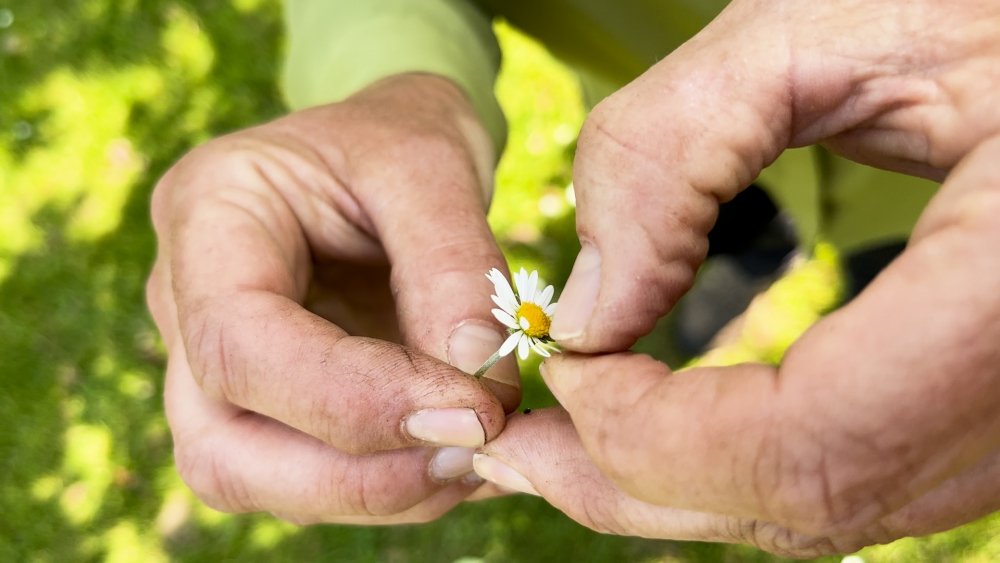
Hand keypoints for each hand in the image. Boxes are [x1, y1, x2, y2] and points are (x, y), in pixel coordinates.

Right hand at [146, 73, 519, 523]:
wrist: (384, 154)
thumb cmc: (397, 139)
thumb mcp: (431, 163)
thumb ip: (452, 265)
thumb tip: (477, 386)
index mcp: (205, 216)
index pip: (238, 344)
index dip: (353, 400)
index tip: (474, 410)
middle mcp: (186, 304)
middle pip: (222, 448)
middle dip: (356, 477)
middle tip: (476, 451)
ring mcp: (218, 366)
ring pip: (260, 481)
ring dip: (382, 491)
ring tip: (486, 453)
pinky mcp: (270, 404)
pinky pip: (314, 477)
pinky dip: (399, 485)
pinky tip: (472, 454)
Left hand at [474, 0, 999, 555]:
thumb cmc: (990, 11)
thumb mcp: (830, 24)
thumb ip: (675, 146)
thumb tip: (591, 308)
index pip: (801, 440)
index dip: (652, 427)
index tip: (566, 358)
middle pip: (802, 502)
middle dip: (629, 480)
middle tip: (513, 448)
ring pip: (823, 510)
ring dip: (670, 486)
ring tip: (564, 441)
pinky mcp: (996, 413)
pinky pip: (853, 480)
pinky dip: (734, 465)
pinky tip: (663, 421)